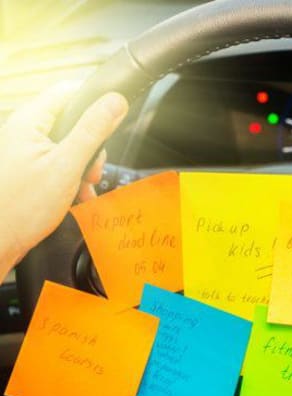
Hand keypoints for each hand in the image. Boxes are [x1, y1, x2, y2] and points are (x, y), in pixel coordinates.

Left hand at [0, 84, 128, 278]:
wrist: (0, 241)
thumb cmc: (22, 207)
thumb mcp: (66, 166)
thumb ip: (92, 131)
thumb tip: (114, 102)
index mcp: (30, 121)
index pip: (68, 91)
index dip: (94, 101)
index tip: (114, 118)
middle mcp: (26, 131)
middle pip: (73, 120)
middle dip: (92, 145)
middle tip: (93, 169)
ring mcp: (27, 149)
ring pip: (70, 144)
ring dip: (85, 165)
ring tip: (84, 186)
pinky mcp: (30, 167)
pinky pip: (60, 162)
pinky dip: (74, 176)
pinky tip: (77, 194)